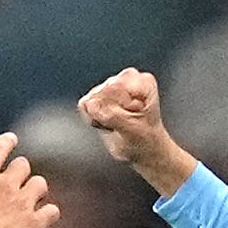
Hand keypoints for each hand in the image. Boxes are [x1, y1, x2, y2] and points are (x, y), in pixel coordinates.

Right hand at [0, 131, 58, 227]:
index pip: (0, 148)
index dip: (8, 142)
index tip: (11, 140)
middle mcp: (6, 184)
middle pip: (23, 164)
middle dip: (21, 174)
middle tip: (17, 185)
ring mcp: (24, 202)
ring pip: (40, 183)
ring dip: (36, 190)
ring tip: (31, 201)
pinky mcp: (35, 223)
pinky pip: (52, 210)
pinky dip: (49, 214)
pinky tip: (44, 219)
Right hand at [76, 69, 195, 197]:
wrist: (141, 149)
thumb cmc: (143, 138)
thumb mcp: (133, 130)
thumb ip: (112, 116)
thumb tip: (90, 104)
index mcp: (143, 82)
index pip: (118, 88)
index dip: (120, 107)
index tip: (133, 117)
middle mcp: (127, 78)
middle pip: (103, 92)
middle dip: (108, 112)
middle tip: (124, 122)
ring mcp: (110, 85)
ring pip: (92, 98)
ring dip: (100, 117)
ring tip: (116, 124)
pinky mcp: (96, 96)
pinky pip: (84, 104)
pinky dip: (92, 119)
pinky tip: (106, 123)